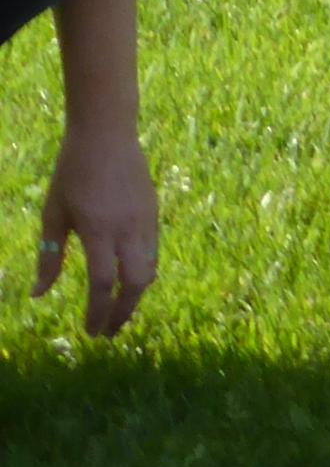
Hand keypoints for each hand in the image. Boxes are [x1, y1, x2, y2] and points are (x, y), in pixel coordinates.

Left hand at [33, 121, 154, 336]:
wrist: (107, 133)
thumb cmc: (72, 172)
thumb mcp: (53, 214)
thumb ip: (49, 257)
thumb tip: (38, 296)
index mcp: (99, 229)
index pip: (103, 283)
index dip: (98, 312)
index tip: (90, 332)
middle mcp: (128, 228)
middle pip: (135, 283)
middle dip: (122, 312)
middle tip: (108, 332)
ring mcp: (146, 219)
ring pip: (149, 269)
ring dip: (134, 296)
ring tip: (118, 312)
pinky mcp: (153, 211)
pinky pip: (153, 251)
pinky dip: (142, 273)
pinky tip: (129, 280)